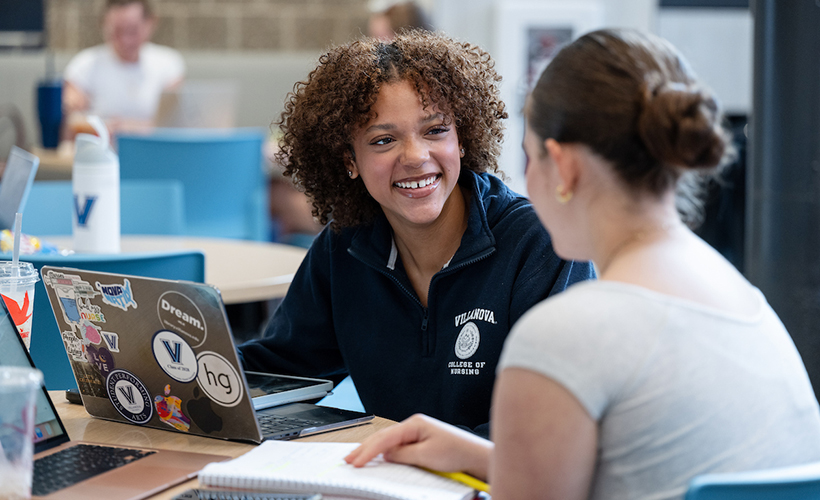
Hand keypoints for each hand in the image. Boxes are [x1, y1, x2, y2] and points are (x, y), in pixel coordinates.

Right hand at [344, 414, 491, 479]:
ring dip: (373, 450)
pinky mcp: (421, 442)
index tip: (356, 461)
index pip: (385, 438)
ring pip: (389, 442)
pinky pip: (397, 447)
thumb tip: (386, 455)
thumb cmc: (457, 452)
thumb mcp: (426, 455)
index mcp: (415, 423)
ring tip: (357, 458)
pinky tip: (378, 458)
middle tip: (349, 460)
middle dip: (365, 448)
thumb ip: (403, 454)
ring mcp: (417, 433)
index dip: (368, 450)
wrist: (475, 456)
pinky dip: (385, 453)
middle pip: (383, 437)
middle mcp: (414, 425)